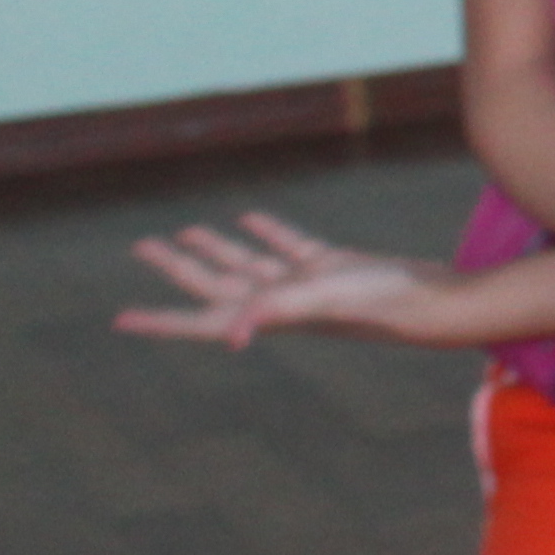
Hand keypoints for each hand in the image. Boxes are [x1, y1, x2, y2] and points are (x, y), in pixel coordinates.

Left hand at [118, 211, 434, 346]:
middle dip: (176, 266)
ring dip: (216, 247)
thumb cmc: (380, 306)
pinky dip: (266, 231)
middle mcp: (279, 303)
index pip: (200, 319)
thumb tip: (231, 336)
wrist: (434, 301)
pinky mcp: (331, 265)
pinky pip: (288, 245)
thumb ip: (275, 311)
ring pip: (247, 262)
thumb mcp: (321, 300)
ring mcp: (304, 285)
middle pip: (214, 283)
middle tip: (141, 247)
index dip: (159, 320)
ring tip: (185, 231)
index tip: (120, 320)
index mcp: (267, 315)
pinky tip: (251, 218)